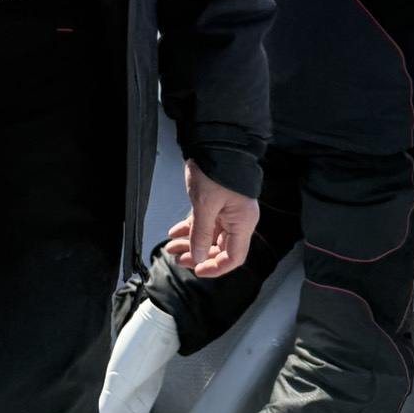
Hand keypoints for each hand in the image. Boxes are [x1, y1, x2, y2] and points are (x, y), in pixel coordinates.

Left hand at [164, 161, 258, 277]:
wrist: (215, 142)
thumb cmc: (215, 171)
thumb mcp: (204, 204)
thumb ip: (201, 233)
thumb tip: (198, 257)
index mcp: (243, 223)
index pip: (234, 257)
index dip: (216, 267)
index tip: (197, 270)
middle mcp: (238, 220)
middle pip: (219, 247)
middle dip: (198, 254)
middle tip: (177, 258)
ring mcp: (228, 211)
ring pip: (209, 235)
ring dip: (191, 242)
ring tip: (171, 246)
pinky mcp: (218, 202)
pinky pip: (205, 222)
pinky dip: (191, 228)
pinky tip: (175, 232)